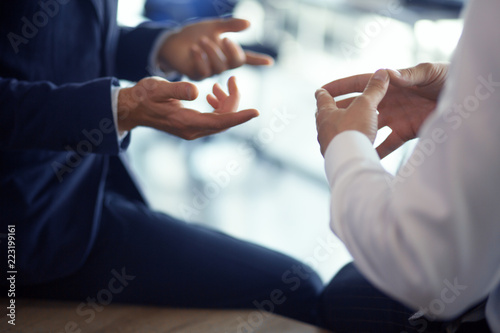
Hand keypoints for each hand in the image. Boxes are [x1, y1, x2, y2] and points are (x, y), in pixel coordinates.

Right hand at [118, 76, 258, 139]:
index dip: (239, 116)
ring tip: (219, 85)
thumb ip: (177, 88)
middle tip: (232, 79)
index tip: (256, 112)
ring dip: (226, 102)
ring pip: (221, 119)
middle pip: (224, 120)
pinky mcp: (192, 126)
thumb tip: (197, 90)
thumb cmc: (144, 97)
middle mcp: (193, 130)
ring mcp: (193, 130)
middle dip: (234, 101)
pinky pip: (213, 118)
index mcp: (187, 123)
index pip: (220, 121)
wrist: (133, 109)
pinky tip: (213, 93)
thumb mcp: (157, 88)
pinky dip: (218, 105)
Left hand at [159, 18, 273, 79]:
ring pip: (218, 67)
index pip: (246, 58)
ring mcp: (210, 72)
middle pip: (234, 63)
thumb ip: (230, 26)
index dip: (258, 60)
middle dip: (231, 51)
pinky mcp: (196, 75)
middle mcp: (221, 65)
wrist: (172, 41)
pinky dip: (199, 59)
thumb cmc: (194, 34)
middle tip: (224, 38)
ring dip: (212, 52)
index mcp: (227, 53)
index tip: (270, 62)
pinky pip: (203, 71)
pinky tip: (193, 49)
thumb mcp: (213, 26)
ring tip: (202, 40)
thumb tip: (249, 24)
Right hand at [322, 63, 447, 157]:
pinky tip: (364, 158)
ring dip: (355, 133)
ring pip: (369, 126)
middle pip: (359, 107)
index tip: (322, 91)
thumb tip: (385, 73)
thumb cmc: (447, 78)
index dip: (340, 87)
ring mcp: (396, 117)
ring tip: (339, 142)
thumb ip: (407, 75)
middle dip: (340, 112)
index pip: (360, 84)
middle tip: (322, 120)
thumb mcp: (428, 72)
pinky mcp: (406, 131)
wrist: (465, 98)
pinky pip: (388, 144)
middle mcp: (389, 101)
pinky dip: (377, 151)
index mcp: (391, 83)